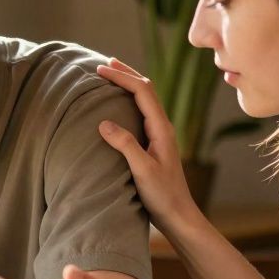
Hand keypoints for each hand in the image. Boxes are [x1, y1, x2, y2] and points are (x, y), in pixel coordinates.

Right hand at [96, 58, 202, 230]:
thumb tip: (103, 123)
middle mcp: (163, 127)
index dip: (121, 77)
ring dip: (129, 85)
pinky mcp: (154, 144)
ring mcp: (160, 135)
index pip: (142, 91)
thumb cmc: (162, 196)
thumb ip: (125, 145)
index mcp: (161, 128)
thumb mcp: (142, 171)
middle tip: (105, 64)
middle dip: (126, 74)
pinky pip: (141, 113)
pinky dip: (129, 101)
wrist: (178, 215)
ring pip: (145, 100)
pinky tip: (118, 106)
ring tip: (111, 77)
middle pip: (146, 89)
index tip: (100, 70)